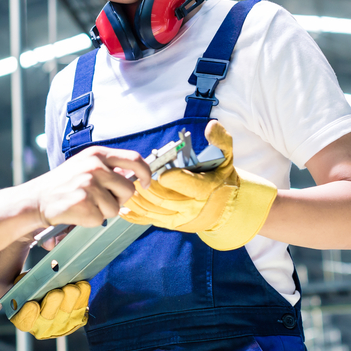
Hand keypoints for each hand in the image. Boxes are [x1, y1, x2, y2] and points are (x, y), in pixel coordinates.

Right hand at [10, 281, 89, 339]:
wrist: (51, 289)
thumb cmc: (35, 287)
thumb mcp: (24, 283)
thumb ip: (24, 282)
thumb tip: (31, 277)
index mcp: (25, 318)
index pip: (24, 322)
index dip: (27, 315)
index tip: (32, 304)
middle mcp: (43, 326)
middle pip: (48, 318)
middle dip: (52, 305)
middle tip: (56, 293)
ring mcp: (62, 324)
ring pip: (67, 314)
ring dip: (70, 300)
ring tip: (71, 288)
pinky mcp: (78, 318)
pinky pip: (82, 307)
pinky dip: (82, 295)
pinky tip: (82, 285)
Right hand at [28, 146, 150, 228]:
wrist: (36, 199)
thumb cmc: (62, 184)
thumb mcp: (85, 165)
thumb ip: (108, 168)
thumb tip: (135, 175)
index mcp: (97, 154)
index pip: (135, 160)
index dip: (146, 174)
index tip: (146, 184)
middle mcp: (95, 166)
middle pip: (128, 189)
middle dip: (119, 199)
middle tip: (100, 200)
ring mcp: (89, 184)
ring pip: (116, 208)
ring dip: (103, 212)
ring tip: (84, 204)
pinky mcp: (84, 202)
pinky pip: (101, 219)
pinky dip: (91, 220)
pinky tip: (77, 212)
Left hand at [121, 121, 276, 250]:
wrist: (227, 208)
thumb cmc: (221, 178)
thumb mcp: (227, 157)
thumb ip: (221, 140)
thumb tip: (211, 126)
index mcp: (206, 188)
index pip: (187, 185)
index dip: (172, 179)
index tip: (160, 173)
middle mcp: (193, 206)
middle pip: (164, 199)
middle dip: (146, 188)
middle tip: (132, 176)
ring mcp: (181, 217)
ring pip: (154, 211)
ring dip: (137, 200)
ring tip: (124, 186)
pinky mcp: (172, 223)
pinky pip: (150, 220)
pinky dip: (135, 215)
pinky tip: (124, 207)